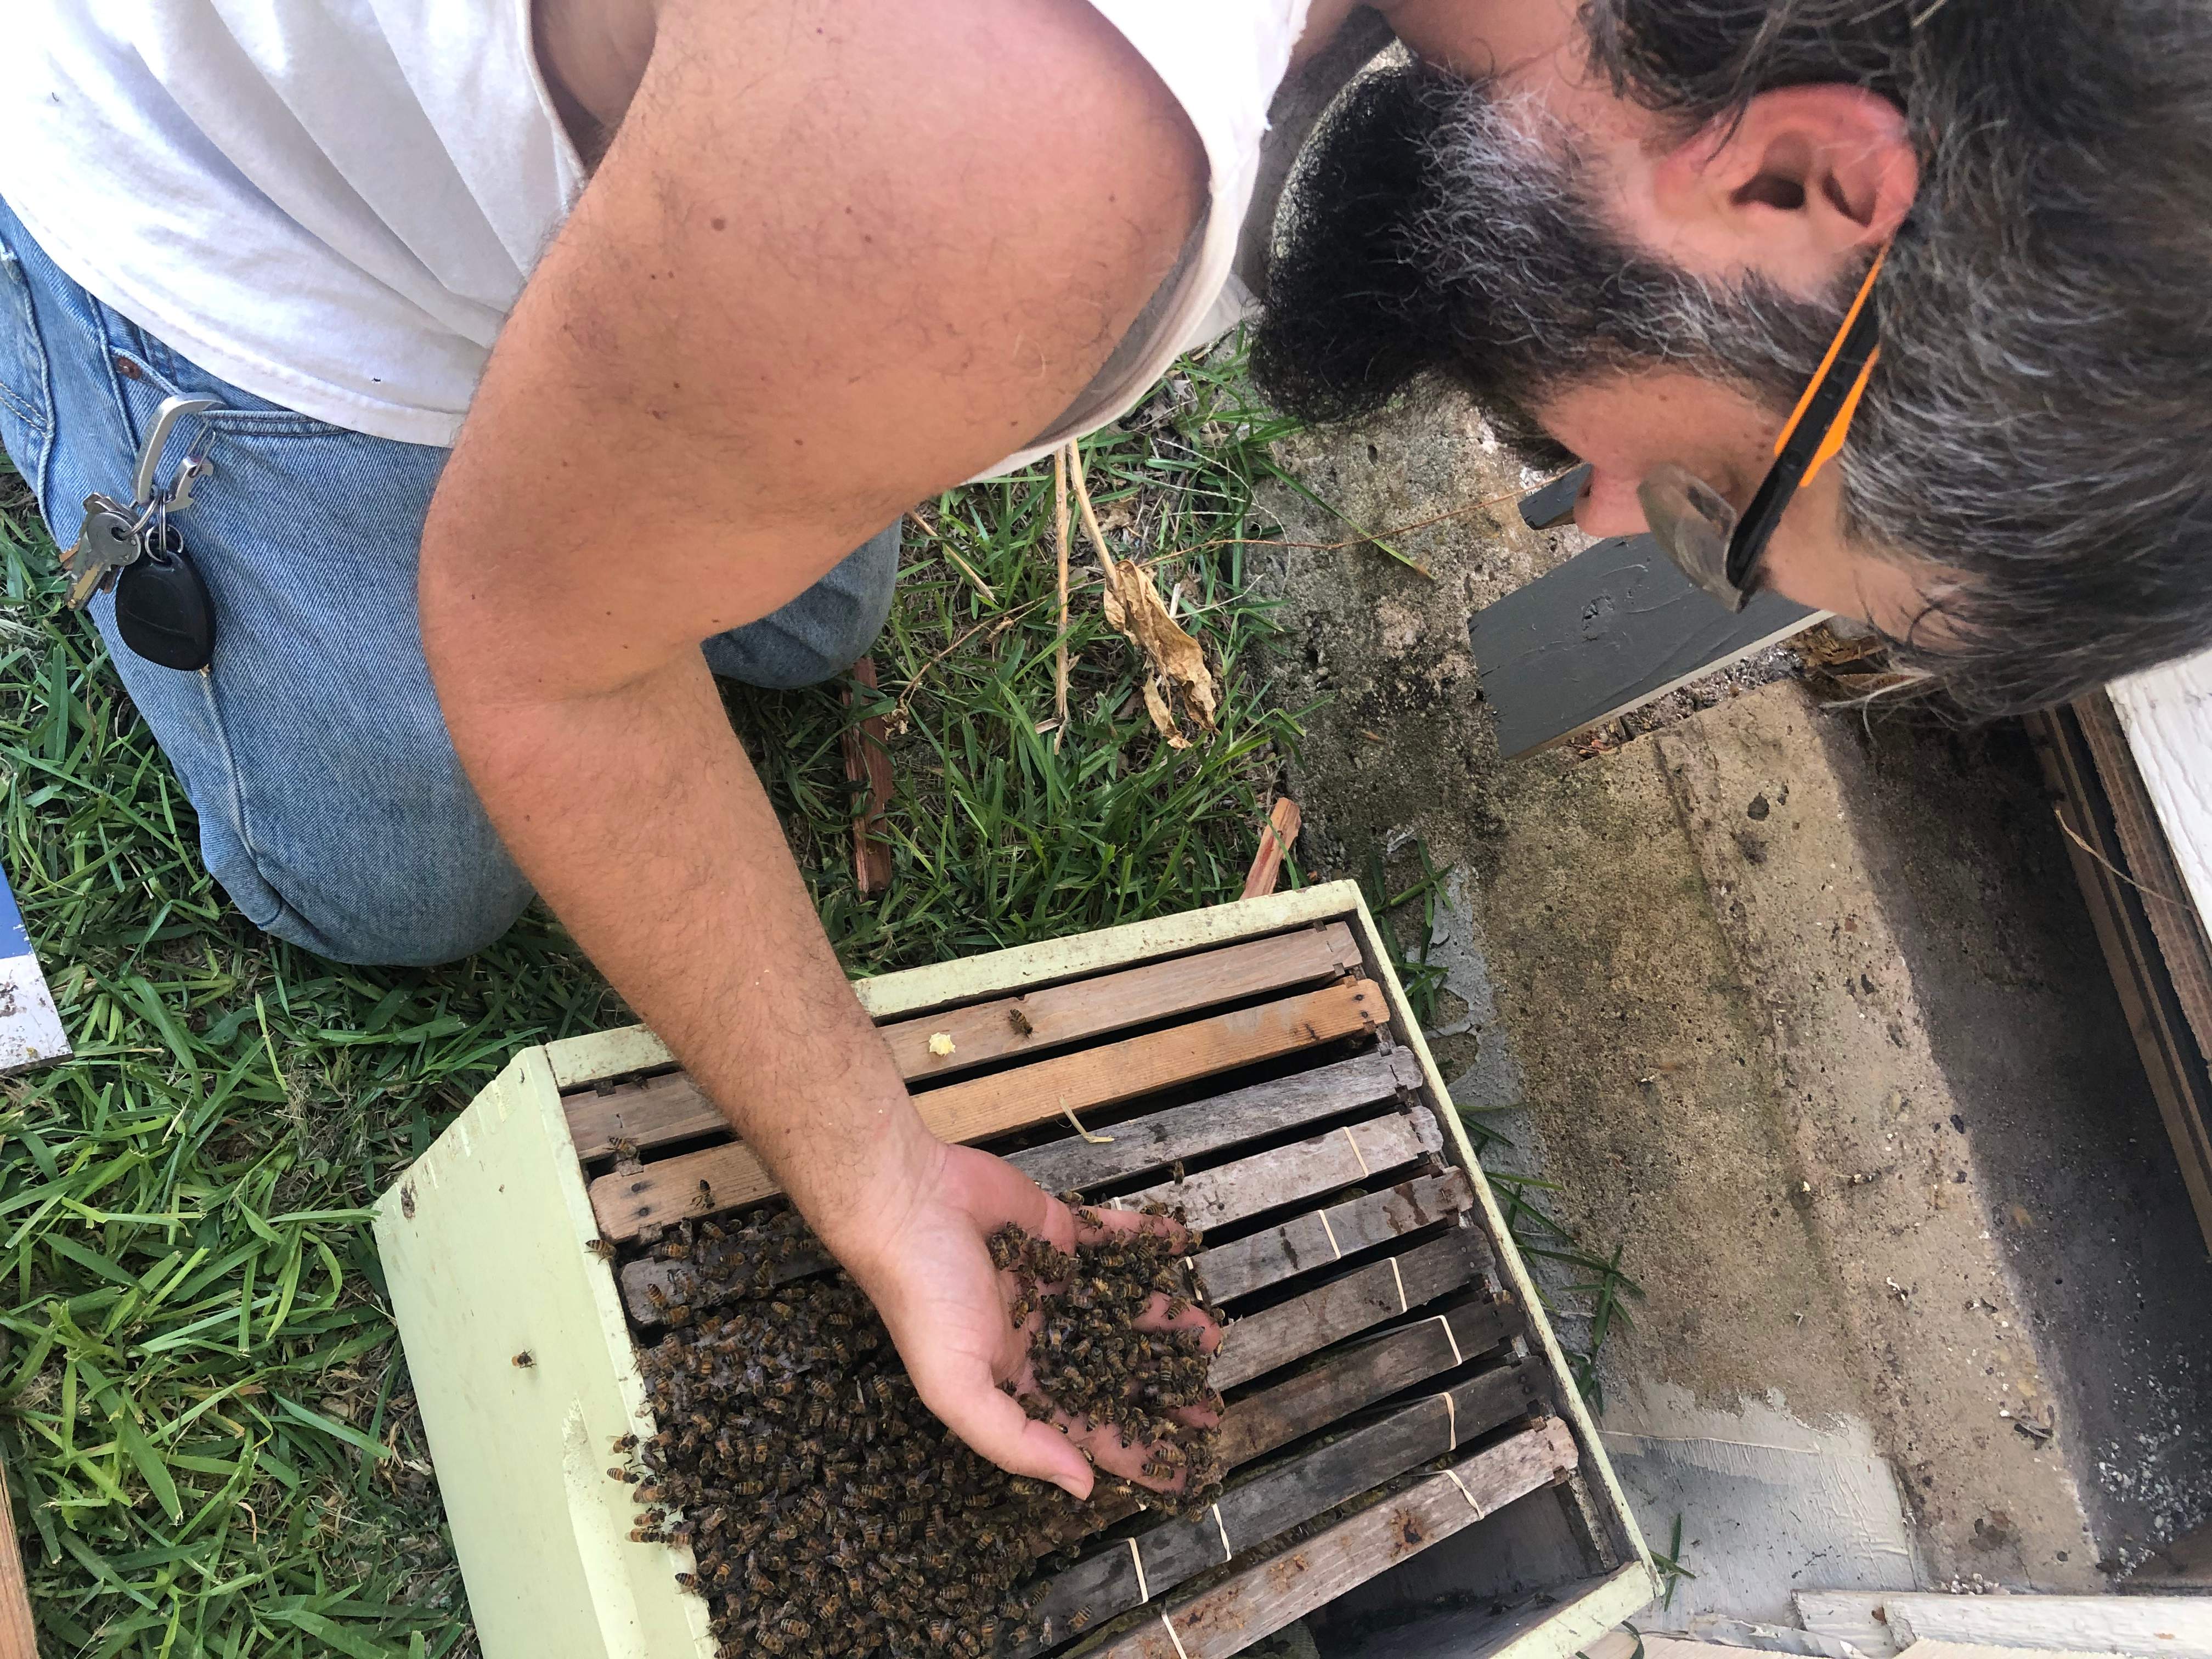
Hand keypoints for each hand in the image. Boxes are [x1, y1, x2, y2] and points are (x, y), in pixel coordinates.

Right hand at [836, 1140, 1219, 1497]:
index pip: (1086, 1426)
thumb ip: (1018, 1440)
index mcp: (1015, 1378)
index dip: (1133, 1453)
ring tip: (1210, 1333)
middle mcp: (1037, 1333)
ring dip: (1164, 1319)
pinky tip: (1180, 1243)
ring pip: (1120, 1306)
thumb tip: (1082, 1488)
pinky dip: (1145, 1241)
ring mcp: (1049, 1279)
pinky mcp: (1055, 1229)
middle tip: (1209, 1406)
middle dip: (1160, 1391)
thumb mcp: (959, 1388)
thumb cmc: (925, 1299)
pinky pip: (1110, 1238)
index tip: (1181, 1475)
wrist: (905, 1203)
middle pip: (1112, 1369)